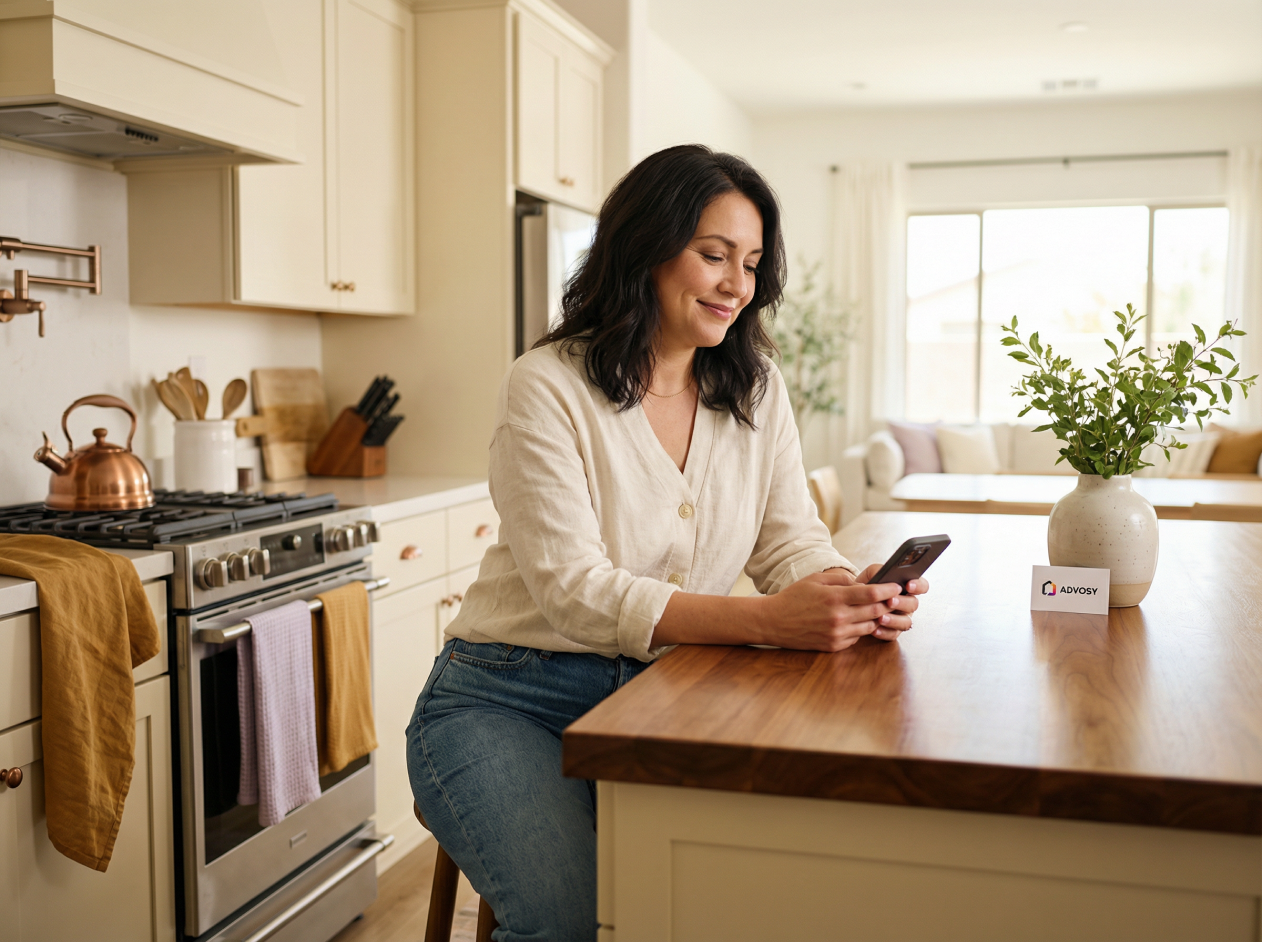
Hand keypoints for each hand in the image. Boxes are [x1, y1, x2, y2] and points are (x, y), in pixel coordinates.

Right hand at [758, 570, 907, 650]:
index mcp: (835, 598)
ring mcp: (836, 634)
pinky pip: (856, 638)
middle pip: (875, 611)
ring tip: (875, 610)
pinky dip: (859, 629)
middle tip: (892, 598)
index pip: (872, 594)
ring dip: (874, 618)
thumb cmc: (793, 597)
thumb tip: (863, 583)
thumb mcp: (815, 579)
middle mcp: (838, 617)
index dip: (888, 589)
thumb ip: (841, 579)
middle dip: (886, 604)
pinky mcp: (833, 646)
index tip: (896, 586)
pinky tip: (854, 622)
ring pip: (869, 627)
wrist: (773, 622)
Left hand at [854, 563, 929, 634]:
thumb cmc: (866, 585)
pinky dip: (884, 632)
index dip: (918, 586)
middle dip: (902, 602)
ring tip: (880, 618)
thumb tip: (881, 575)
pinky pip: (893, 634)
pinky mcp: (893, 631)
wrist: (854, 600)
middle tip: (890, 601)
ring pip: (906, 622)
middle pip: (913, 604)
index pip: (922, 586)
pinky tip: (874, 629)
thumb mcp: (871, 574)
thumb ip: (878, 571)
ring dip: (894, 620)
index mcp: (907, 587)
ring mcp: (902, 618)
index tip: (908, 585)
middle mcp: (907, 603)